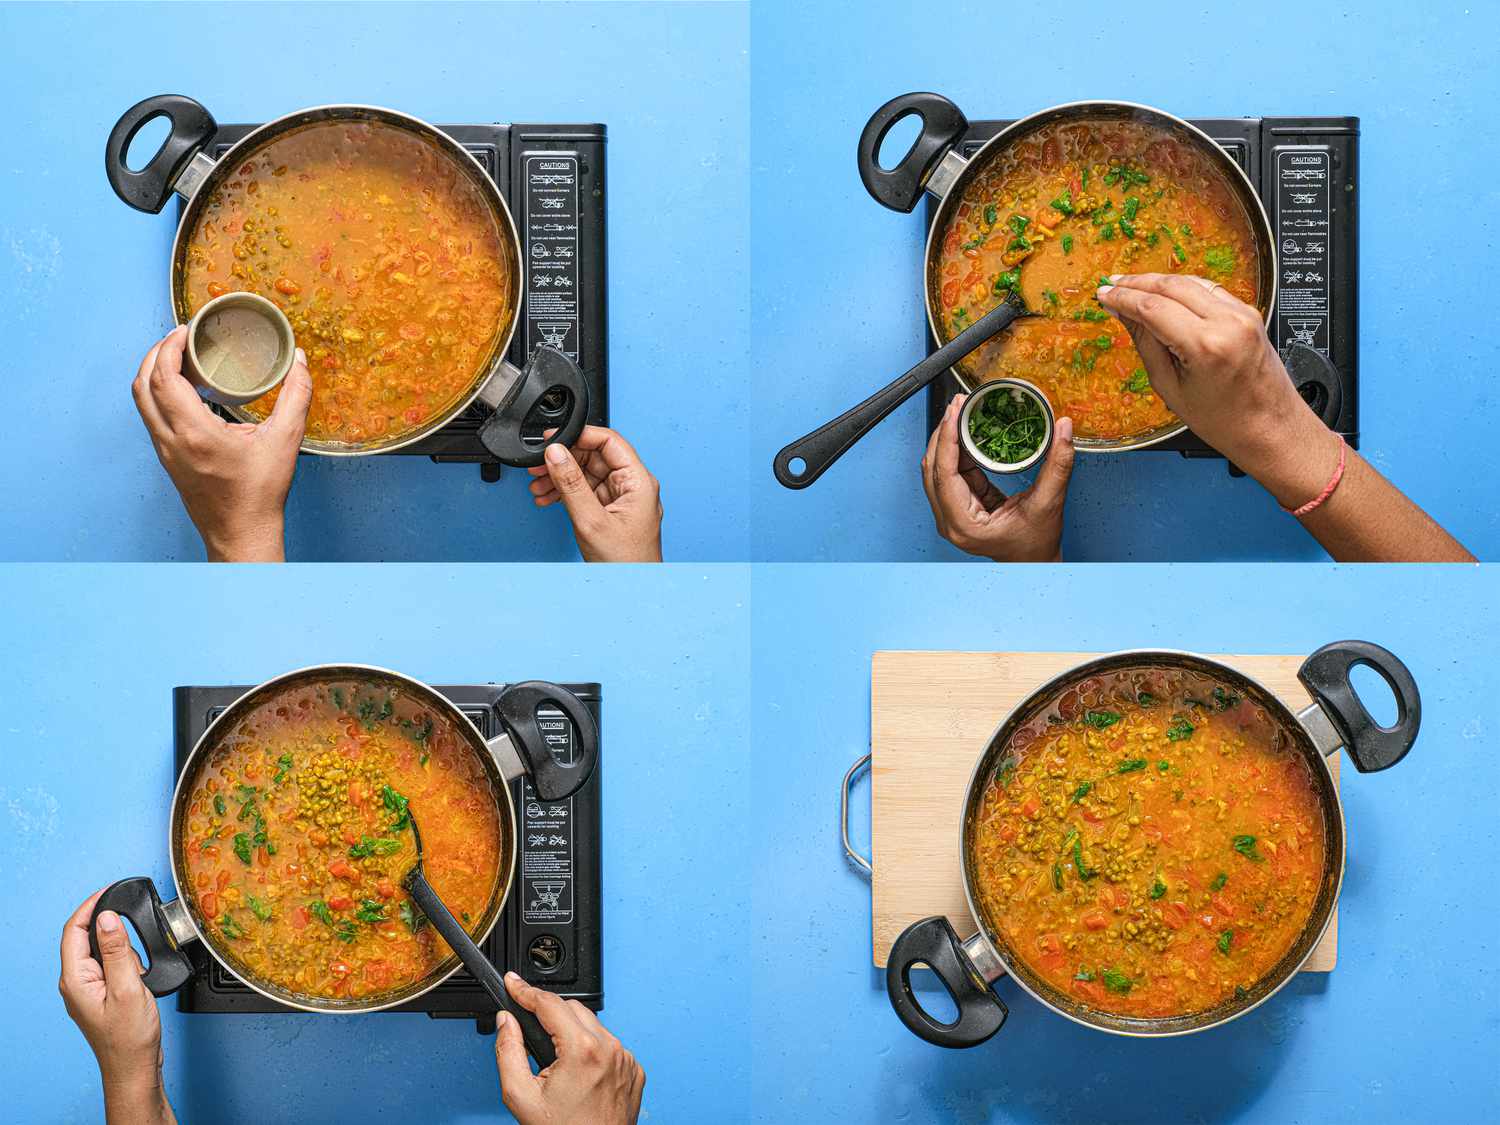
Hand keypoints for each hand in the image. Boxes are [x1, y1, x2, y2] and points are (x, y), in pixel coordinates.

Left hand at [59, 891, 175, 1124]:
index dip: (89, 905)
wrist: (134, 1067)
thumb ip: (118, 951)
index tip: (108, 890)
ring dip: (120, 945)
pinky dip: (125, 959)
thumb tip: (108, 919)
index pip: (74, 930)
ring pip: (100, 951)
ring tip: (137, 961)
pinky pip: (110, 964)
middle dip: (107, 923)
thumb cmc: (129, 1037)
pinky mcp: (102, 993)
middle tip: (128, 910)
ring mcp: (88, 989)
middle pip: (84, 937)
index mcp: (76, 978)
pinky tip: (138, 972)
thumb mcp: (127, 988)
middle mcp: (77, 982)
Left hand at [131, 325, 311, 561]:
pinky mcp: (168, 458)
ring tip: (179, 358)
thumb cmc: (260, 494)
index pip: (163, 377)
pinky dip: (160, 393)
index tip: (185, 330)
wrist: (242, 533)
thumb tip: (300, 362)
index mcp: (195, 433)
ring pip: (142, 401)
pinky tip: (184, 389)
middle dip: (156, 353)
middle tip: (179, 337)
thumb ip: (296, 396)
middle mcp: (171, 440)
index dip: (169, 346)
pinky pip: (152, 416)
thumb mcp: (285, 441)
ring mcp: (165, 451)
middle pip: (143, 384)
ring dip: (154, 373)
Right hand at [495, 972, 644, 1124]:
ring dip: (572, 1033)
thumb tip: (507, 1021)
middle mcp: (611, 1050)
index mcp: (583, 1051)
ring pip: (593, 1026)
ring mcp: (626, 1060)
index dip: (525, 990)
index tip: (512, 982)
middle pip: (572, 1009)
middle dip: (549, 1015)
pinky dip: (592, 1050)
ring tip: (556, 1062)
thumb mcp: (521, 1096)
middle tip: (531, 1033)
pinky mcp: (634, 1070)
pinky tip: (578, 1072)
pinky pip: (609, 1045)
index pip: (550, 1004)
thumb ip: (508, 1052)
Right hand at [526, 426, 662, 561]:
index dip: (580, 435)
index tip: (554, 438)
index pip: (609, 441)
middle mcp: (632, 486)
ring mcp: (621, 499)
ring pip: (586, 474)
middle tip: (539, 465)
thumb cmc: (625, 563)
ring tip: (538, 485)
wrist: (630, 592)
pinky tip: (548, 497)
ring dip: (560, 477)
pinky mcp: (610, 511)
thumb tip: (556, 453)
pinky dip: (565, 492)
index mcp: (638, 481)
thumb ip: (571, 483)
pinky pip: (585, 491)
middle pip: (594, 456)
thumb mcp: (591, 519)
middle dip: (564, 459)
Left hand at [921, 394, 1075, 561]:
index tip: (955, 412)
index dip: (947, 439)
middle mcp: (950, 521)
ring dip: (947, 440)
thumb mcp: (1049, 503)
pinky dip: (956, 450)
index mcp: (964, 525)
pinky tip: (965, 430)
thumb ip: (1057, 466)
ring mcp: (951, 514)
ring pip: (937, 469)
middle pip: (934, 469)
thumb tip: (1063, 429)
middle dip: (944, 433)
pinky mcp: (958, 505)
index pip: (945, 475)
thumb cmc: (1036, 544)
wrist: (1033, 562)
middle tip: (959, 404)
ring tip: (960, 411)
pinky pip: (950, 473)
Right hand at [1095, 273, 1336, 502]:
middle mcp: (1228, 322)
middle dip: (1137, 282)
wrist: (1270, 427)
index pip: (1153, 307)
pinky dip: (1183, 287)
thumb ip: (1146, 344)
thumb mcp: (1171, 388)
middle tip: (1111, 284)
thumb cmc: (1225, 420)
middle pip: (1171, 286)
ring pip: (1190, 282)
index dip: (1123, 297)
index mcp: (1206, 345)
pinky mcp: (1249, 313)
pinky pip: (1209, 289)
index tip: (1103, 294)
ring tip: (1132, 286)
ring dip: (1158, 281)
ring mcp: (1242, 314)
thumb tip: (1124, 314)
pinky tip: (1165, 293)